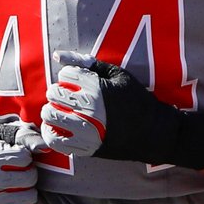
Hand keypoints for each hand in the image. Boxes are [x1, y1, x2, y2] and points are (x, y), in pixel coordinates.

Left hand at [37, 53, 203, 168]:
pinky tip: (59, 128)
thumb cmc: (137, 100)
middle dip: (58, 93)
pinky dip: (51, 133)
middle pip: (54, 94)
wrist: (154, 133)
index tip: (78, 83)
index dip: (69, 76)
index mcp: (97, 88)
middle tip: (67, 98)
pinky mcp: (85, 148)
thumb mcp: (118, 75)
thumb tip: (58, 56)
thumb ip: (88, 64)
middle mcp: (89, 108)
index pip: (65, 75)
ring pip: (50, 115)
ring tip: (61, 112)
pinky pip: (54, 140)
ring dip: (52, 111)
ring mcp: (86, 130)